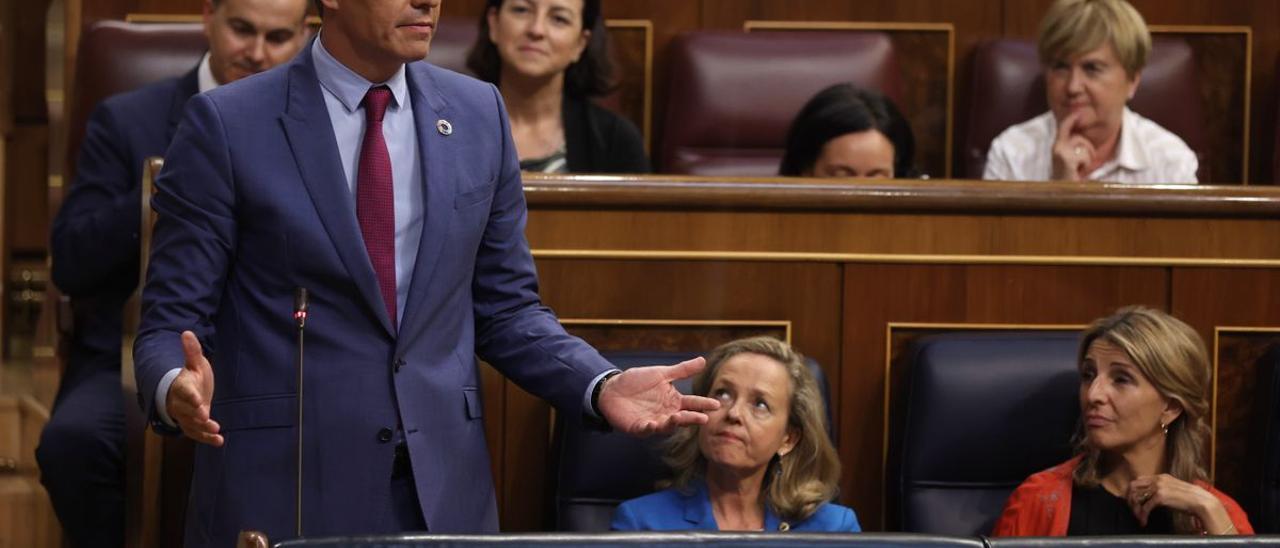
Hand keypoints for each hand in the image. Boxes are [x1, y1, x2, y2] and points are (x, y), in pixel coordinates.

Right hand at [166, 331, 222, 446]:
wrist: (182, 393)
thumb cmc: (190, 377)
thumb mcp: (194, 363)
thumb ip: (192, 351)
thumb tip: (187, 332)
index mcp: (182, 387)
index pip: (184, 392)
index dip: (191, 396)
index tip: (199, 401)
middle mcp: (181, 404)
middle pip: (186, 411)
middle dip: (195, 415)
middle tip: (206, 417)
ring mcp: (185, 416)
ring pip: (191, 424)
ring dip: (203, 429)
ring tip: (215, 431)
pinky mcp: (192, 426)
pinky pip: (197, 434)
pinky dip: (207, 438)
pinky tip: (219, 441)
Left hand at [598, 357, 720, 435]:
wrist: (612, 388)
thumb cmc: (637, 381)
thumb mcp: (661, 373)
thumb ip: (682, 371)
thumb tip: (703, 361)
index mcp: (673, 401)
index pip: (692, 403)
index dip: (703, 404)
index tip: (716, 404)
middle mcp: (666, 414)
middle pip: (682, 418)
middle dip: (692, 418)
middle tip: (704, 418)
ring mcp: (653, 422)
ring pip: (666, 426)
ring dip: (673, 423)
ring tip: (679, 418)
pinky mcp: (638, 427)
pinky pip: (645, 430)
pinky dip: (649, 428)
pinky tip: (652, 423)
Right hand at [1051, 112, 1094, 180]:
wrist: (1063, 192)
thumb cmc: (1069, 177)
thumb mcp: (1070, 159)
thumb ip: (1074, 147)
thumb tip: (1082, 136)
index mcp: (1056, 147)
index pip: (1064, 127)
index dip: (1071, 118)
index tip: (1078, 112)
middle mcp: (1056, 147)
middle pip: (1078, 137)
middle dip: (1087, 147)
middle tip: (1084, 162)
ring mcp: (1060, 152)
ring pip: (1083, 145)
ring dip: (1087, 157)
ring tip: (1080, 167)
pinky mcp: (1066, 159)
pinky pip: (1084, 155)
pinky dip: (1086, 163)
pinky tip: (1078, 171)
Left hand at [1127, 474, 1232, 532]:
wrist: (1202, 502)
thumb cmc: (1190, 499)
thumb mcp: (1173, 489)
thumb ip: (1162, 489)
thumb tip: (1150, 497)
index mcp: (1161, 476)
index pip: (1139, 480)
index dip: (1133, 491)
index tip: (1134, 501)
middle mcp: (1158, 479)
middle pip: (1134, 486)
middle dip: (1130, 499)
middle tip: (1133, 510)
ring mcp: (1158, 487)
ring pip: (1137, 496)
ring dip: (1135, 509)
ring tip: (1139, 517)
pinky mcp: (1160, 497)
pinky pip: (1145, 507)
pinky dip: (1142, 515)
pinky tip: (1144, 521)